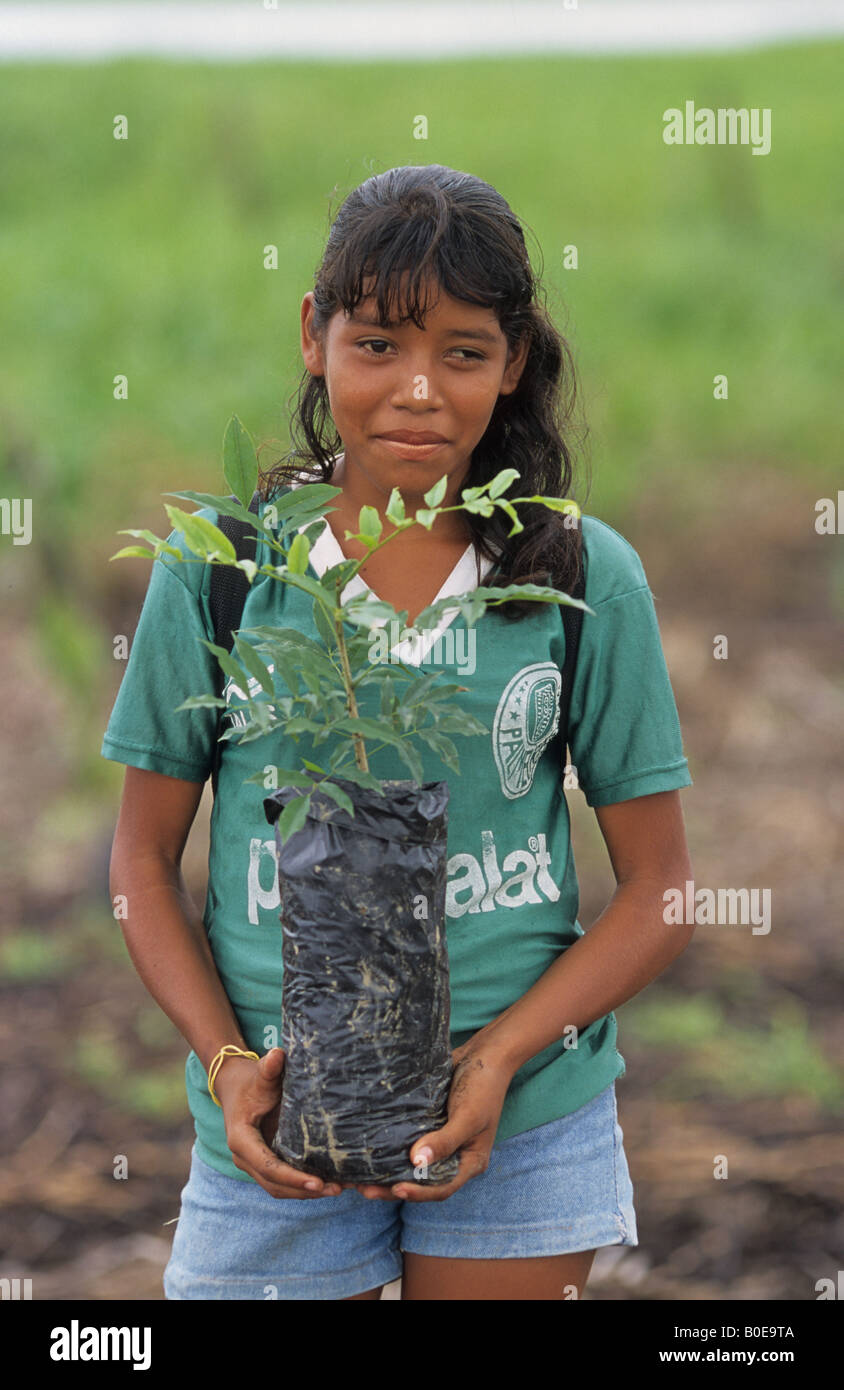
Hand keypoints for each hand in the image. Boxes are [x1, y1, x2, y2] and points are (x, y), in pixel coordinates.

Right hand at [215, 1047, 343, 1199]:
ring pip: (279, 1188)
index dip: (292, 1177)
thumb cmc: (250, 1080)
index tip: (317, 1182)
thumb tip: (277, 1054)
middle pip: (275, 1184)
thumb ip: (268, 1068)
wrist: (236, 1086)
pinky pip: (283, 1181)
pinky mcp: (265, 1163)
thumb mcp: (259, 1074)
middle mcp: (245, 1158)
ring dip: (306, 1192)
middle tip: (337, 1189)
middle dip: (304, 1190)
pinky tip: (329, 1183)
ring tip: (338, 1189)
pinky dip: (304, 1186)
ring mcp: (254, 1163)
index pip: (268, 1166)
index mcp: (241, 1140)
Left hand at [354, 1040, 514, 1202]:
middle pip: (422, 1181)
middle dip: (394, 1187)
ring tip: (361, 1176)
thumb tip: (416, 1161)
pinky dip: (393, 1148)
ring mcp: (440, 1141)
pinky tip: (372, 1149)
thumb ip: (445, 1141)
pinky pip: (409, 1141)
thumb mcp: (469, 1117)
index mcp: (469, 1162)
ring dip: (390, 1171)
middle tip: (366, 1188)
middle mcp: (454, 1157)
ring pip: (413, 1164)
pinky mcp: (429, 1125)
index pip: (442, 1188)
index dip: (418, 1193)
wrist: (483, 1055)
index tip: (394, 1189)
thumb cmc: (484, 1088)